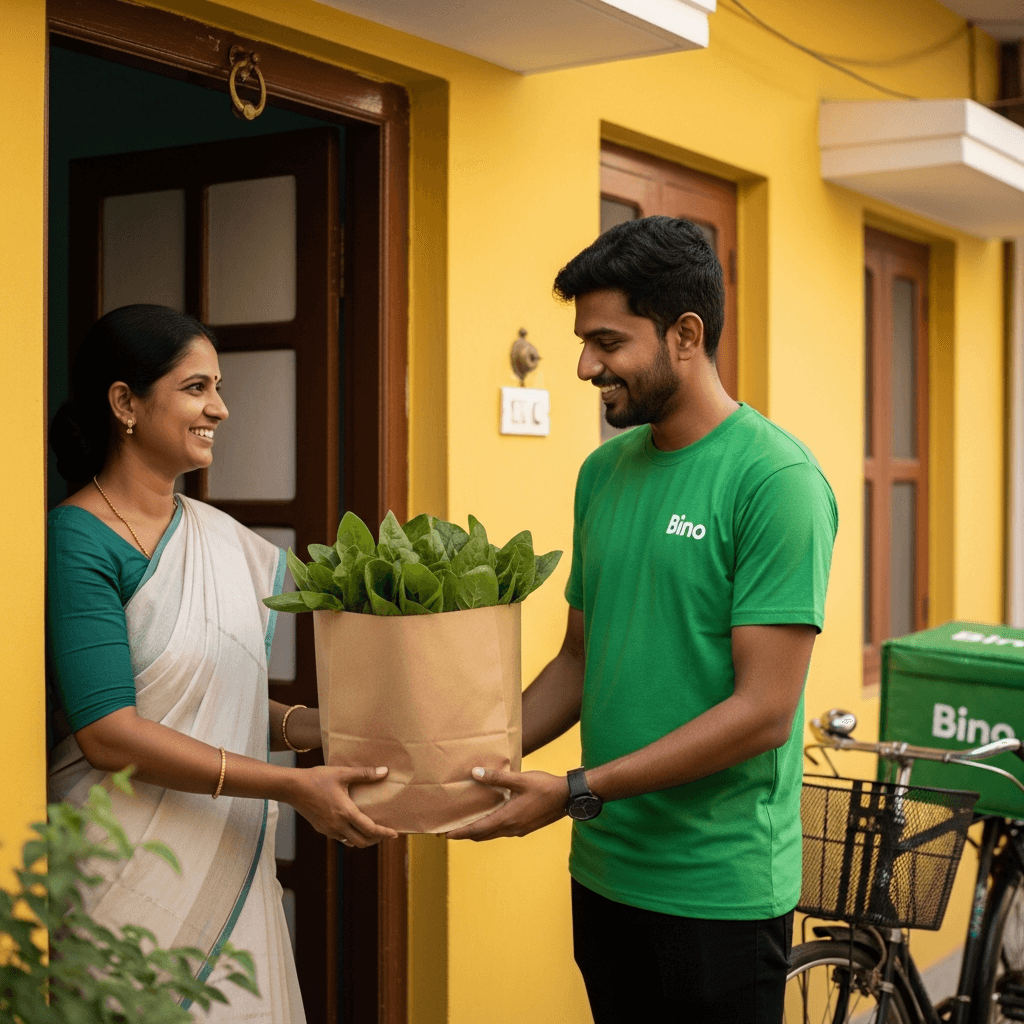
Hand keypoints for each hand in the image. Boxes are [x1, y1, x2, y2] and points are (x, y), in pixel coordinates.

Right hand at [290, 765, 397, 847]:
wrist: (292, 788)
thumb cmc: (317, 778)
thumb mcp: (342, 773)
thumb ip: (364, 773)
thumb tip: (385, 771)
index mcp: (345, 812)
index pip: (370, 829)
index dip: (384, 833)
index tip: (395, 834)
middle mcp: (338, 825)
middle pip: (362, 842)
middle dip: (376, 840)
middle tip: (386, 833)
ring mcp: (329, 829)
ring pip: (351, 842)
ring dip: (364, 840)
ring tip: (372, 832)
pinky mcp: (321, 829)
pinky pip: (340, 838)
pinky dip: (351, 837)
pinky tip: (354, 827)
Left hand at [446, 768, 567, 840]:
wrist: (568, 798)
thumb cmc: (545, 787)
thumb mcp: (520, 779)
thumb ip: (497, 777)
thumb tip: (475, 773)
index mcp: (508, 818)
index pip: (478, 829)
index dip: (461, 833)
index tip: (446, 835)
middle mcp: (512, 828)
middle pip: (483, 835)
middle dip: (467, 834)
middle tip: (451, 832)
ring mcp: (519, 830)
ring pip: (493, 834)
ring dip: (479, 832)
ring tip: (467, 827)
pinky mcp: (525, 827)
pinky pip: (503, 831)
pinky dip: (491, 828)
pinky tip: (491, 819)